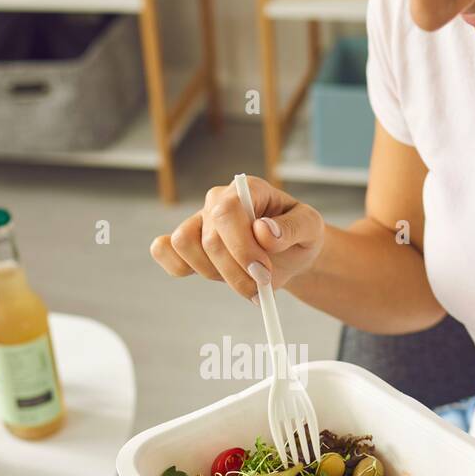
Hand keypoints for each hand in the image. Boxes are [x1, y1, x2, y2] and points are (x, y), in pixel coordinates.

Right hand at [149, 176, 324, 299]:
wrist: (291, 253)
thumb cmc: (298, 236)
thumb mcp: (310, 228)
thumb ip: (292, 227)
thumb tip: (264, 231)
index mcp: (246, 190)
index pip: (226, 211)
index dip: (241, 247)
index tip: (263, 272)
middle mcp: (217, 201)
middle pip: (209, 239)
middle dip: (236, 271)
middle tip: (261, 286)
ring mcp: (199, 221)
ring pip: (184, 246)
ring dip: (215, 274)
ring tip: (243, 282)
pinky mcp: (187, 243)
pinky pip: (164, 250)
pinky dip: (177, 267)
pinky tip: (213, 274)